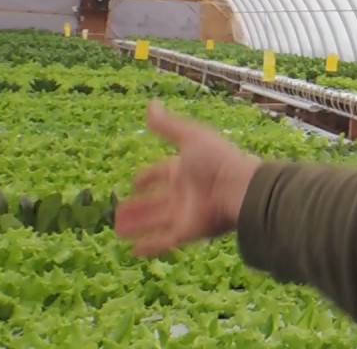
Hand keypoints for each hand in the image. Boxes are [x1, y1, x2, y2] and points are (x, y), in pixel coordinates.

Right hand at [116, 99, 261, 256]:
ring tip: (117, 231)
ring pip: (154, 222)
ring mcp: (185, 213)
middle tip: (116, 213)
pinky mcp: (187, 233)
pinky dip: (149, 247)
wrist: (239, 188)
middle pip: (154, 201)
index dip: (147, 177)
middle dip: (136, 207)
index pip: (161, 173)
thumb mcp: (191, 136)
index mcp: (184, 169)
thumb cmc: (217, 159)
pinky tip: (133, 252)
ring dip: (137, 226)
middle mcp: (183, 192)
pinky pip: (163, 242)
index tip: (134, 183)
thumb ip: (168, 125)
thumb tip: (151, 104)